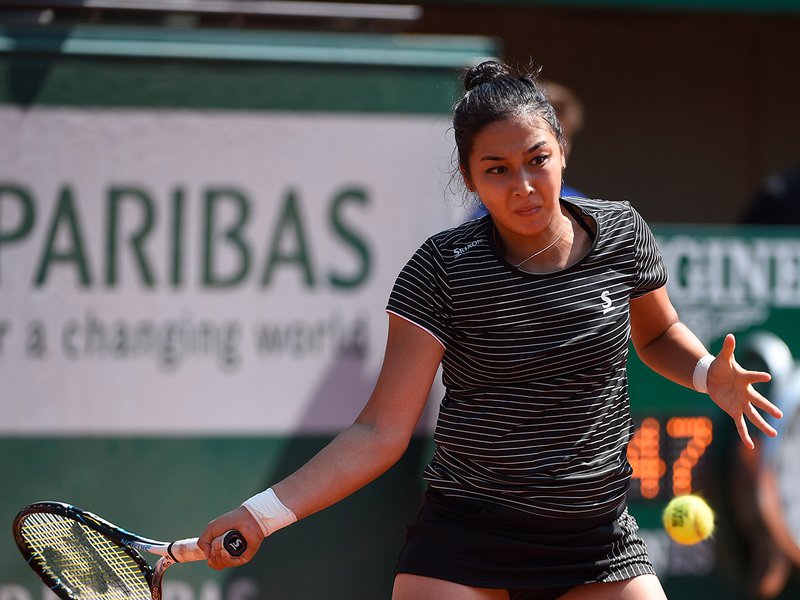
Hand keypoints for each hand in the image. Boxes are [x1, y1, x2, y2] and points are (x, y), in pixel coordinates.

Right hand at [198, 506, 263, 569]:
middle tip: (215, 544)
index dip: (209, 557)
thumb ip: (203, 542)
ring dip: (217, 556)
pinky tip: (224, 552)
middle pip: (215, 564)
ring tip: (219, 546)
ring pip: (222, 564)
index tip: (209, 548)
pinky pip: (232, 564)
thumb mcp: (211, 529)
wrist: (246, 517)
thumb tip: (206, 556)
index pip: (212, 561)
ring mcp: (236, 556)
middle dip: (213, 555)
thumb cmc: (230, 521)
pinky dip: (226, 559)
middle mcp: (228, 553)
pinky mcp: (244, 557)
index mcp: (220, 548)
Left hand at [707, 333, 782, 448]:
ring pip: (753, 416)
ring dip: (762, 425)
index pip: (753, 377)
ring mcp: (741, 403)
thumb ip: (727, 348)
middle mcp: (746, 392)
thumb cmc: (721, 367)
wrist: (713, 377)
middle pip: (759, 401)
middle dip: (768, 408)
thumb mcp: (723, 358)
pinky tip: (751, 446)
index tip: (767, 377)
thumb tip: (730, 336)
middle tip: (780, 415)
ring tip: (774, 434)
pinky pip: (740, 424)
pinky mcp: (733, 410)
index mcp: (745, 378)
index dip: (758, 376)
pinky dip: (744, 435)